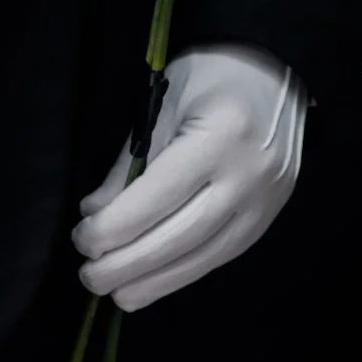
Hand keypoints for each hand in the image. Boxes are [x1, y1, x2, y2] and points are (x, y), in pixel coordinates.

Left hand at [72, 42, 307, 311]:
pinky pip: (226, 252)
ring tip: (119, 294)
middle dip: (128, 265)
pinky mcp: (274, 210)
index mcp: (220, 136)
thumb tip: (97, 215)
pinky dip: (188, 270)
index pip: (156, 199)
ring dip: (157, 282)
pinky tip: (158, 280)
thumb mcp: (162, 104)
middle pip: (180, 236)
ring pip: (206, 255)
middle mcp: (249, 173)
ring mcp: (268, 196)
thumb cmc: (213, 74)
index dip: (113, 229)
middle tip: (90, 275)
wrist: (279, 67)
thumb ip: (131, 162)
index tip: (82, 238)